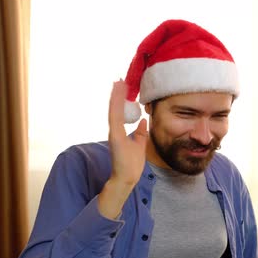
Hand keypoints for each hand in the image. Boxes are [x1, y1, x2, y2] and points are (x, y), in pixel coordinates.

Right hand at [98, 80, 147, 218]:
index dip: (121, 99)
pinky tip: (118, 94)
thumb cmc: (131, 163)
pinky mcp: (115, 136)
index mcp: (120, 132)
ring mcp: (114, 132)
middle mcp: (115, 130)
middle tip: (120, 80)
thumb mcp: (140, 143)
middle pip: (115, 108)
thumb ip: (140, 132)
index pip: (120, 112)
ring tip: (119, 82)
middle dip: (117, 94)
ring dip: (116, 96)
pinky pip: (115, 116)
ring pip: (114, 110)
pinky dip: (116, 104)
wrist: (127, 177)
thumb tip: (144, 121)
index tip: (124, 87)